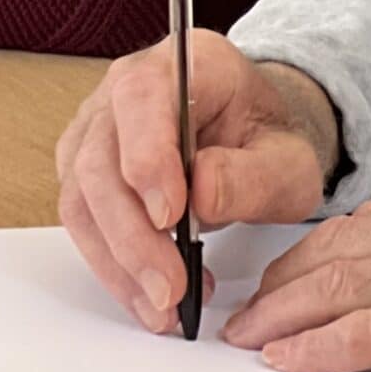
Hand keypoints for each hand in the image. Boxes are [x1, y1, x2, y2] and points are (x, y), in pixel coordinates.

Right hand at [56, 31, 340, 331]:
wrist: (253, 139)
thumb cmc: (268, 140)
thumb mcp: (290, 161)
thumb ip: (252, 175)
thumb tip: (201, 194)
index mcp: (181, 63)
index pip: (140, 97)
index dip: (146, 155)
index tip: (170, 216)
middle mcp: (125, 87)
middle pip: (99, 156)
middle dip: (131, 233)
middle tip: (171, 290)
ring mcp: (97, 124)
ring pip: (80, 192)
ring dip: (115, 258)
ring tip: (162, 307)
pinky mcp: (85, 165)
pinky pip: (80, 216)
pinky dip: (109, 263)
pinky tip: (146, 294)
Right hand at [224, 187, 370, 371]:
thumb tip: (358, 359)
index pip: (364, 335)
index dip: (312, 349)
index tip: (274, 358)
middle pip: (335, 286)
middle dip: (278, 310)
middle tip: (241, 330)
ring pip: (335, 244)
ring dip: (288, 273)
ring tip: (260, 298)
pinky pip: (357, 217)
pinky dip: (320, 241)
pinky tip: (303, 258)